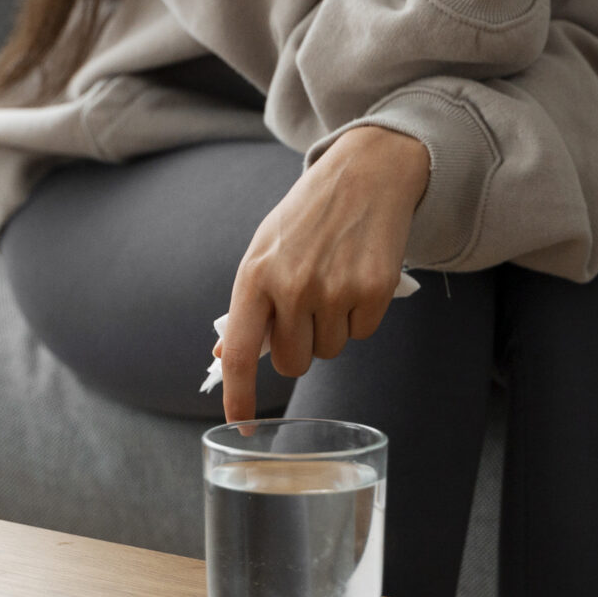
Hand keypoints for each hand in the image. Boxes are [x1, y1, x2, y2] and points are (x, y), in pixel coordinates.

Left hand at [216, 126, 429, 423]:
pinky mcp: (374, 290)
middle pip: (292, 362)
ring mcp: (334, 290)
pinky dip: (361, 315)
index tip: (240, 423)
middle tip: (306, 309)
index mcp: (255, 275)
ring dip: (332, 328)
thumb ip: (248, 302)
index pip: (239, 352)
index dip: (238, 394)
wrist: (365, 172)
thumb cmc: (308, 215)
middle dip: (299, 347)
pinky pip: (363, 333)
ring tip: (334, 281)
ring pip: (329, 351)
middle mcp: (292, 287)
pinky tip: (358, 277)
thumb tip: (224, 356)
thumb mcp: (265, 248)